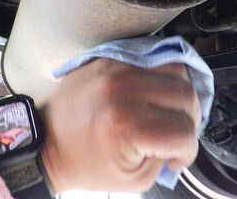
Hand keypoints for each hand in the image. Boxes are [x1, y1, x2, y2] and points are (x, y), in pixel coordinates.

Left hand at [40, 59, 201, 192]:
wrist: (47, 141)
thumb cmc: (85, 163)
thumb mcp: (133, 179)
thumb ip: (166, 158)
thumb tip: (185, 136)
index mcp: (127, 126)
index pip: (184, 131)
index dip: (188, 150)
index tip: (177, 156)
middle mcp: (124, 90)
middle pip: (186, 95)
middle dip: (189, 119)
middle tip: (177, 133)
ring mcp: (118, 68)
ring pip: (177, 69)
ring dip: (180, 93)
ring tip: (168, 110)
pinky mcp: (112, 57)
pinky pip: (155, 57)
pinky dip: (163, 75)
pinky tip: (156, 94)